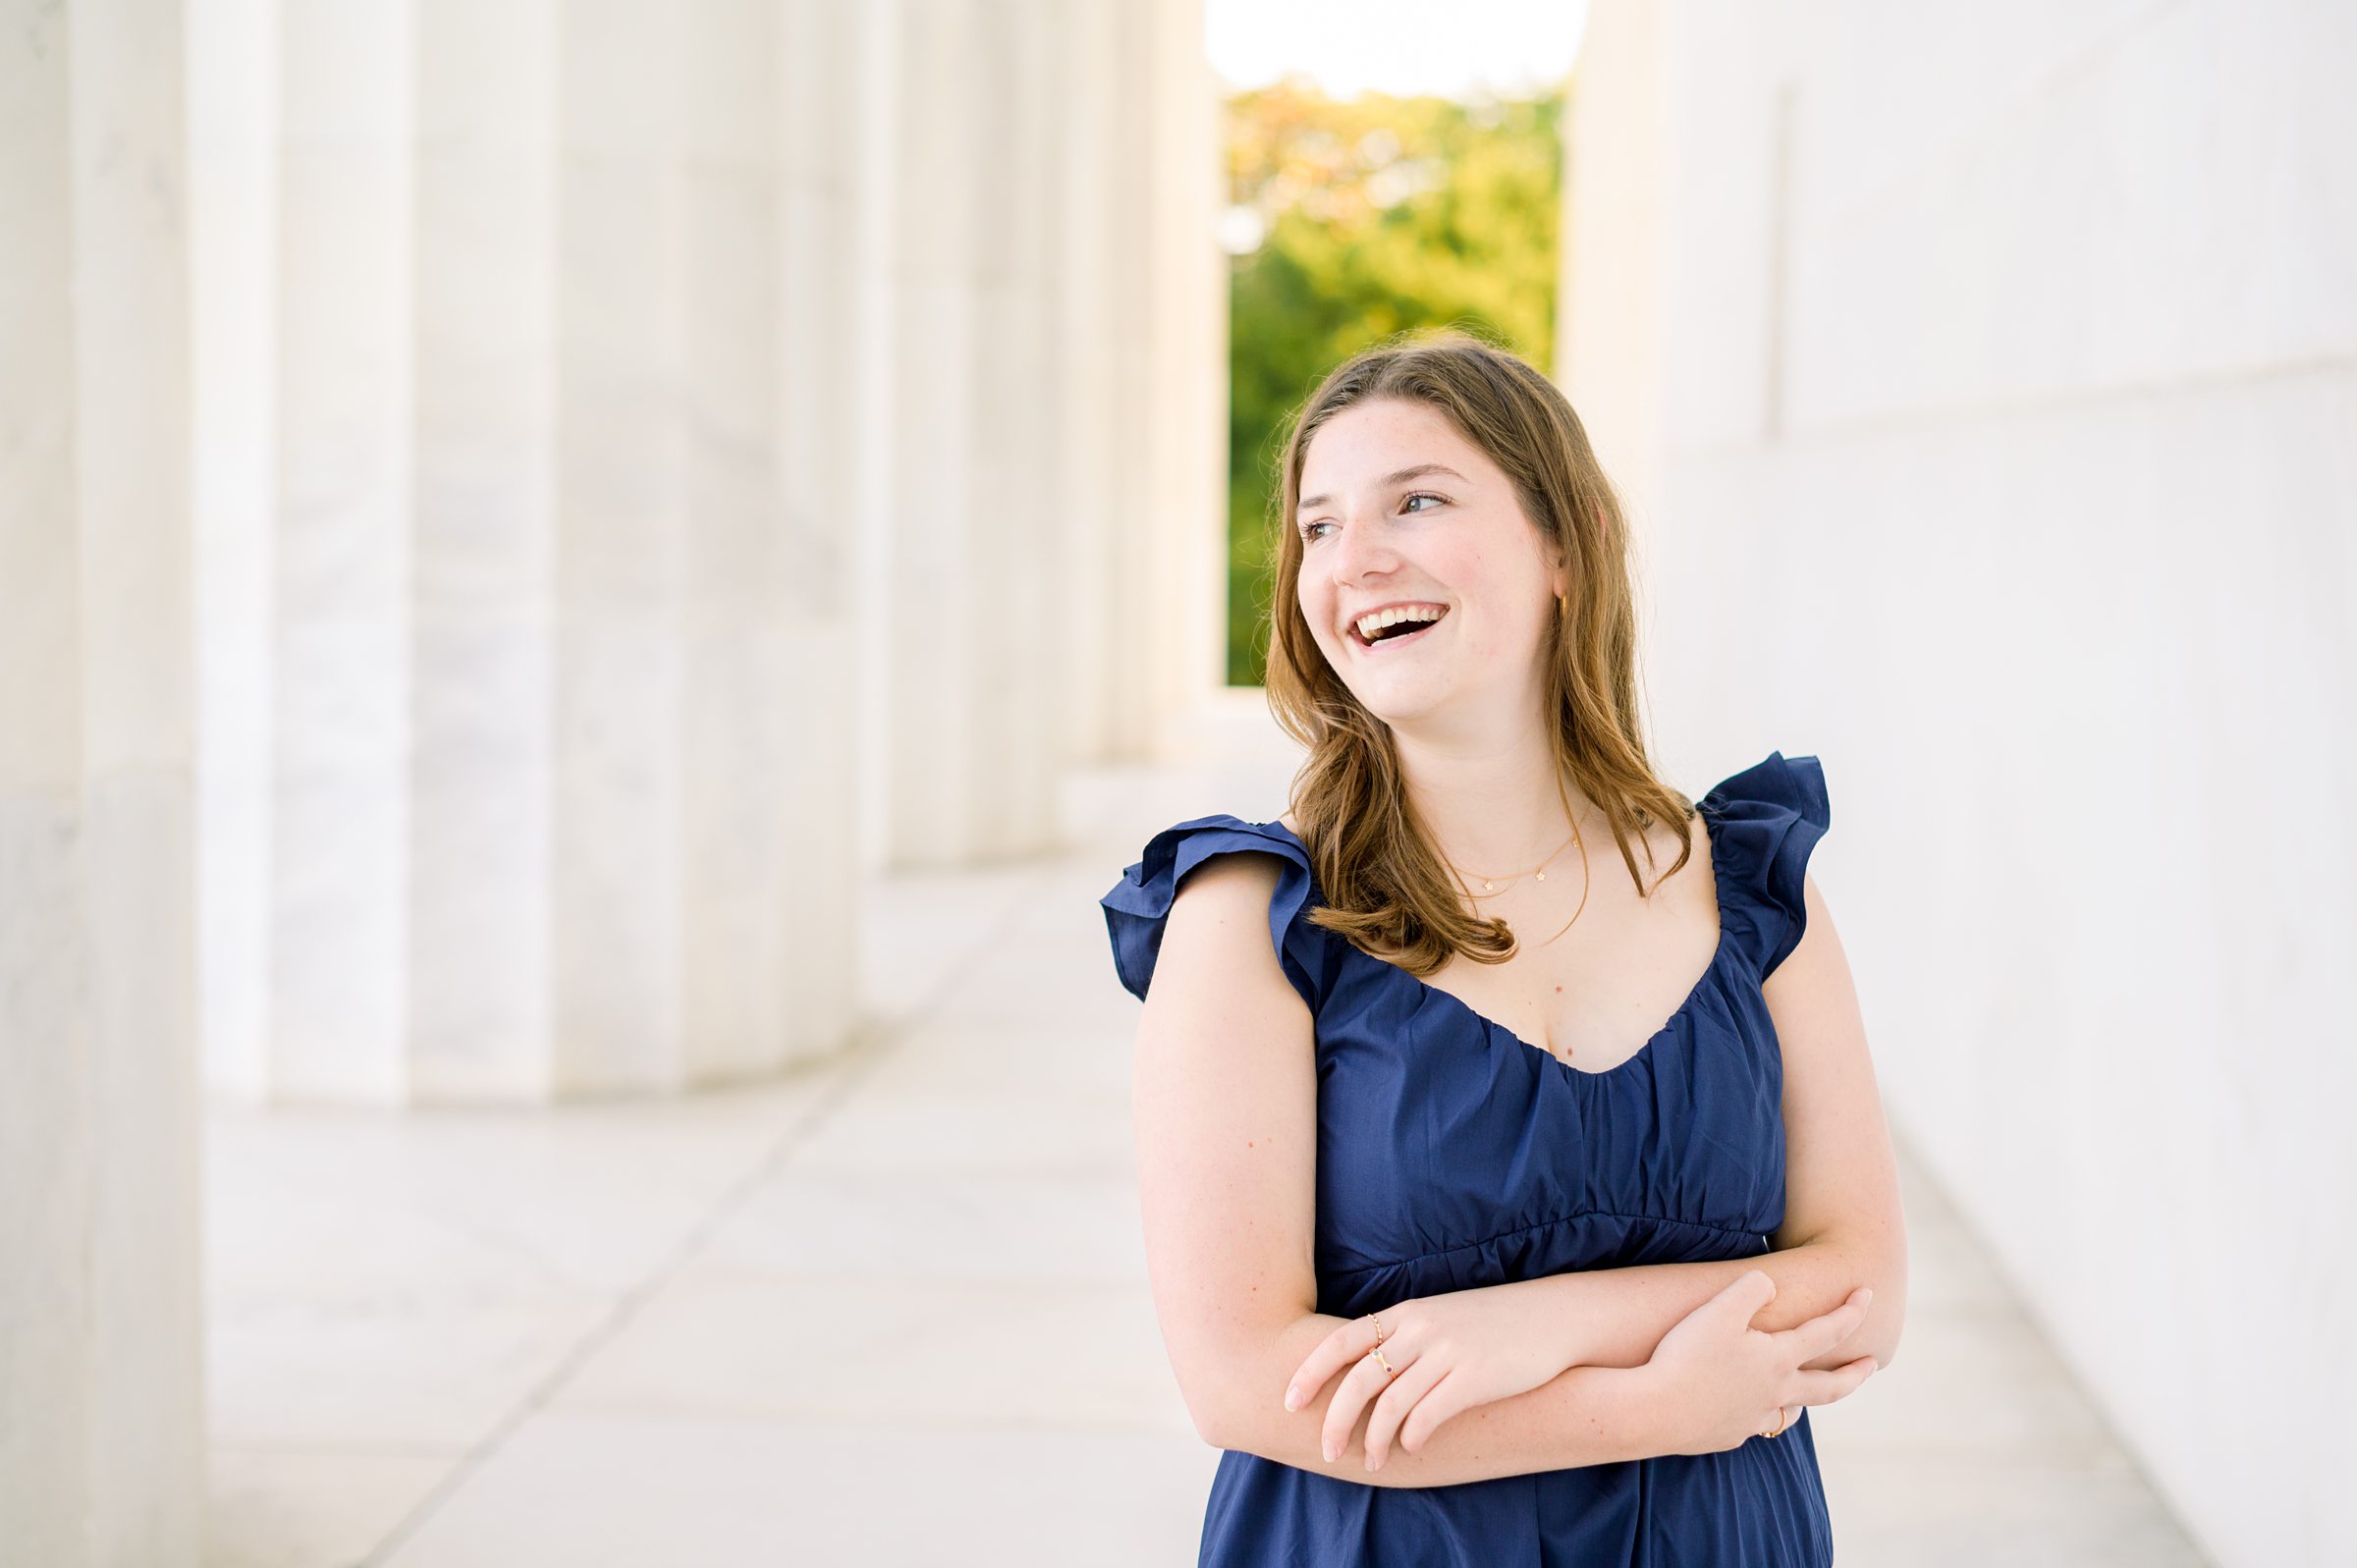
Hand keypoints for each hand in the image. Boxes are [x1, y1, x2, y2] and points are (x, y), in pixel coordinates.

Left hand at [1280, 1281, 1579, 1471]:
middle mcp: (1421, 1328)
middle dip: (1335, 1420)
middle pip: (1359, 1379)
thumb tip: (1364, 1375)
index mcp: (1406, 1312)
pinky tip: (1411, 1447)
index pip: (1341, 1341)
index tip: (1289, 1402)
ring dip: (1375, 1440)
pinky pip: (1429, 1414)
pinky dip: (1412, 1436)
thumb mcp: (1439, 1316)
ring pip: (1391, 1403)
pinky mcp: (1476, 1377)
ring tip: (1372, 1462)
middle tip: (1327, 1451)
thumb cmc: (1492, 1322)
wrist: (1553, 1316)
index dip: (1310, 1373)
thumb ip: (1403, 1338)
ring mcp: (1448, 1351)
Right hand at [1641, 1269, 1879, 1454]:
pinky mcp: (1727, 1435)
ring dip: (1805, 1399)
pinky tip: (1744, 1409)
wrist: (1654, 1412)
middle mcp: (1775, 1393)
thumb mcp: (1720, 1308)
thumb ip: (1752, 1288)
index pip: (1827, 1332)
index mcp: (1778, 1360)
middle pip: (1830, 1387)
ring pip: (1791, 1411)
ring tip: (1804, 1392)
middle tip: (1873, 1364)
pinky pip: (1753, 1425)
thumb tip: (1770, 1284)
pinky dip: (1758, 1414)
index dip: (1851, 1311)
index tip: (1869, 1294)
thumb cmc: (1687, 1357)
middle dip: (1855, 1373)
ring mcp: (1752, 1419)